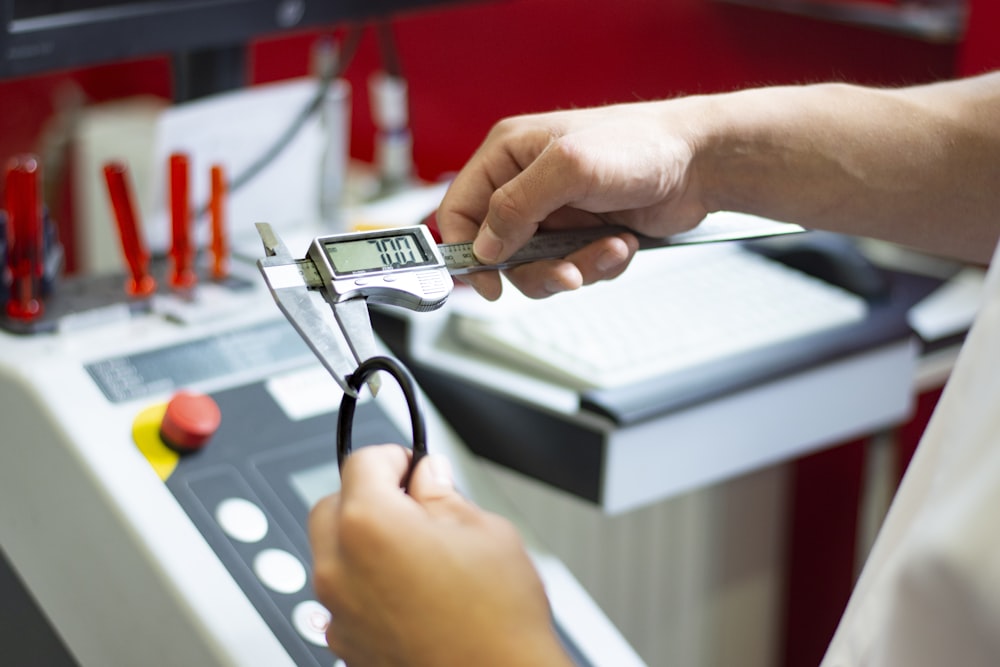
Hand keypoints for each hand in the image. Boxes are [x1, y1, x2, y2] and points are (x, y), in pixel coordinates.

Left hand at [308, 445, 572, 666]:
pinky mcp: (345, 644)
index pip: (362, 462)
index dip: (395, 457)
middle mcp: (339, 568)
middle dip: (369, 495)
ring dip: (362, 540)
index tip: (415, 466)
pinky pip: (341, 596)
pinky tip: (409, 591)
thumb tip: (428, 477)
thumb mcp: (485, 531)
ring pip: (332, 552)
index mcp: (369, 525)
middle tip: (415, 503)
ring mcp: (337, 612)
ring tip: (417, 551)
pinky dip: (364, 583)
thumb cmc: (498, 621)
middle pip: (333, 504)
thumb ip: (443, 495)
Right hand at [436, 101, 710, 299]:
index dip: (466, 250)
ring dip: (574, 268)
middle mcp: (526, 184)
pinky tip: (621, 242)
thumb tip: (483, 247)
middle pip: (498, 251)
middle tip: (566, 271)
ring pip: (537, 267)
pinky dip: (598, 265)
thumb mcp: (568, 169)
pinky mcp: (582, 233)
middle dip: (536, 268)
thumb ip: (515, 206)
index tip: (489, 281)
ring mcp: (555, 212)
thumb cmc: (640, 146)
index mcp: (508, 155)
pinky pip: (571, 269)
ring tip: (609, 248)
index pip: (459, 210)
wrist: (701, 163)